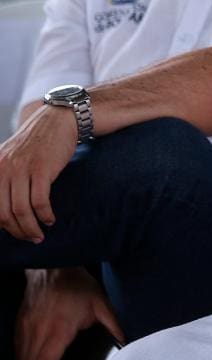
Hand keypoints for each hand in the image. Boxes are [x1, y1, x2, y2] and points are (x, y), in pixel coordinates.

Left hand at [0, 106, 78, 241]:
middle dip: (17, 231)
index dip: (1, 225)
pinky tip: (50, 219)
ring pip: (21, 210)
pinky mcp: (42, 169)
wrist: (58, 120)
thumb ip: (4, 178)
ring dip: (31, 228)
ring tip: (39, 235)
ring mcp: (21, 168)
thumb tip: (5, 212)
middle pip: (4, 213)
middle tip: (29, 238)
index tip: (14, 232)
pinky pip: (39, 201)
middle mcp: (2, 169)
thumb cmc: (37, 143)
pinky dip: (44, 215)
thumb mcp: (11, 157)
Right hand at [15, 267, 124, 359]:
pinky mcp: (20, 323)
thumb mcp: (101, 303)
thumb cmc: (77, 284)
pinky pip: (18, 348)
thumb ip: (113, 325)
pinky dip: (24, 359)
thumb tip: (125, 341)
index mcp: (58, 328)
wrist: (54, 266)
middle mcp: (38, 330)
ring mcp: (26, 327)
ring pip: (21, 359)